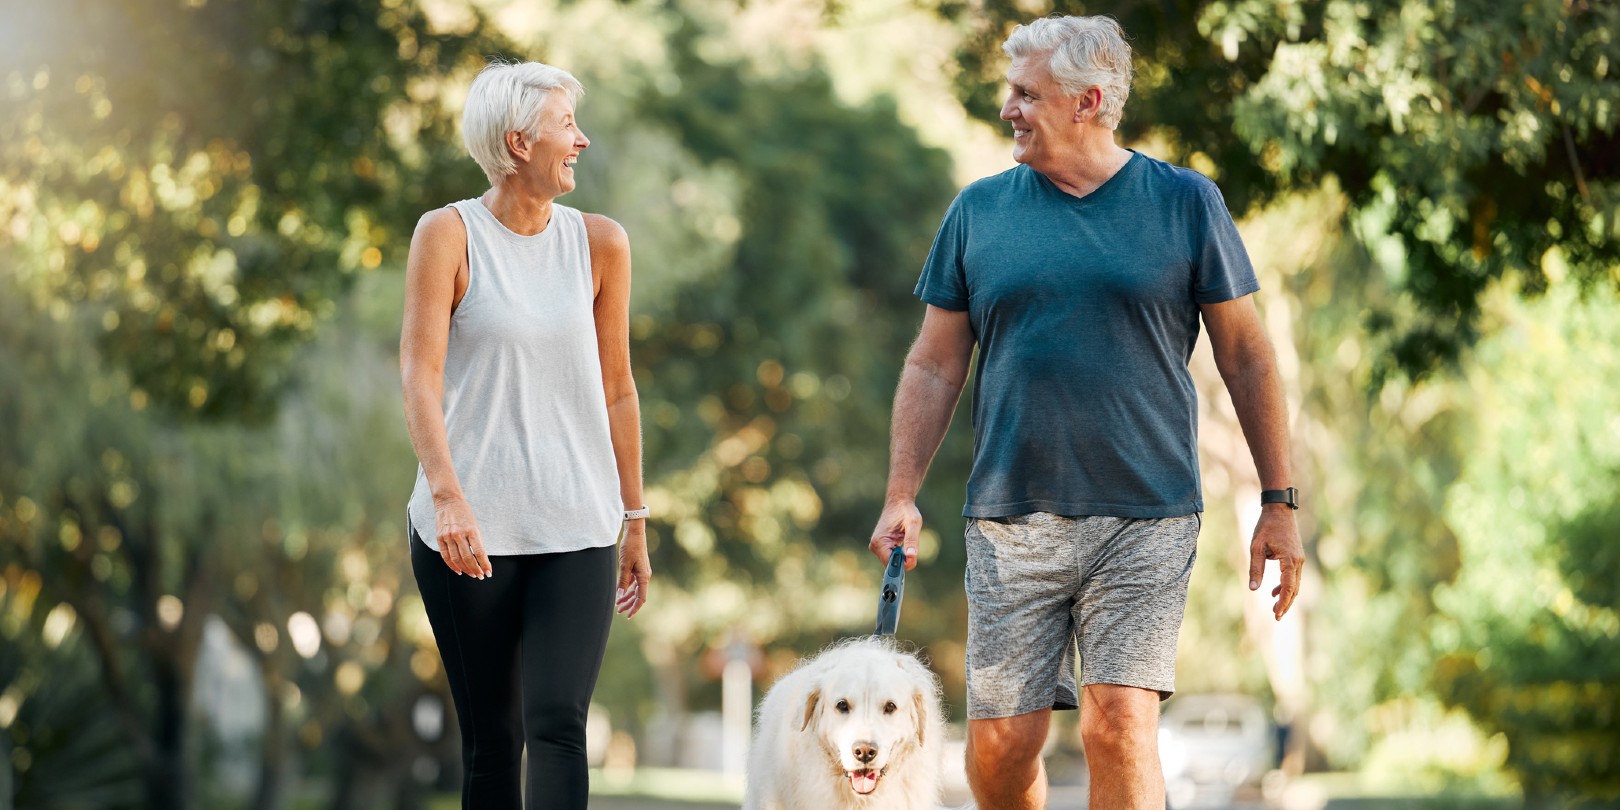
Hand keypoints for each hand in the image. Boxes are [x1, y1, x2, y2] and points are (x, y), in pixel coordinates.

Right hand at [434, 495, 491, 578]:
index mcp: (471, 530)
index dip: (484, 564)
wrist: (448, 501)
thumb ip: (477, 541)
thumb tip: (481, 559)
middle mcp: (459, 534)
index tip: (489, 572)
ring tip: (472, 574)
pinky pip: (446, 556)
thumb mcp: (475, 525)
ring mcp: (448, 536)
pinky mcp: (439, 538)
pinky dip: (452, 565)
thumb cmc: (465, 513)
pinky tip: (459, 571)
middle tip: (481, 576)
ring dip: (465, 569)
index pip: (479, 552)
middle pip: (468, 558)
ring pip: (457, 559)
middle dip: (475, 569)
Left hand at [616, 521, 651, 617]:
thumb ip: (622, 581)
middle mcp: (645, 576)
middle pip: (638, 595)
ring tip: (618, 604)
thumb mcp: (625, 565)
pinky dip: (627, 588)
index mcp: (644, 577)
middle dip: (629, 604)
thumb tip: (619, 595)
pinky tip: (620, 592)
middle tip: (619, 611)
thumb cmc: (630, 547)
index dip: (635, 608)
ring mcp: (642, 572)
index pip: (641, 598)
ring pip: (635, 589)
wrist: (635, 533)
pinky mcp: (638, 568)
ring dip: (627, 597)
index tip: (628, 616)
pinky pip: (633, 582)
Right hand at [869, 498, 922, 570]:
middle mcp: (875, 546)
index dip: (904, 563)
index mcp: (879, 541)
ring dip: (903, 555)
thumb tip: (911, 556)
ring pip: (893, 563)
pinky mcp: (881, 547)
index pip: (891, 564)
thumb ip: (912, 540)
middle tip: (911, 546)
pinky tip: (902, 541)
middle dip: (904, 560)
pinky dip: (901, 554)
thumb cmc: (906, 511)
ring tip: (905, 539)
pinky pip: (892, 558)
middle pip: (892, 566)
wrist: (899, 502)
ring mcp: (877, 548)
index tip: (913, 555)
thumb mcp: (913, 523)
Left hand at [1248, 505, 1302, 619]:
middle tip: (1276, 617)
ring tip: (1274, 609)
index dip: (1282, 602)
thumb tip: (1253, 588)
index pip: (1288, 587)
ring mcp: (1299, 559)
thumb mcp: (1256, 547)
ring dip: (1286, 596)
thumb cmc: (1266, 527)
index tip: (1276, 615)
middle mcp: (1298, 561)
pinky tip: (1273, 592)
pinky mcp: (1296, 557)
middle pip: (1294, 589)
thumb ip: (1255, 568)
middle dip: (1285, 604)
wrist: (1279, 510)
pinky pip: (1293, 576)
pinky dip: (1285, 586)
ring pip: (1295, 584)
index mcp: (1290, 560)